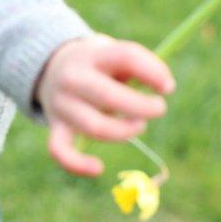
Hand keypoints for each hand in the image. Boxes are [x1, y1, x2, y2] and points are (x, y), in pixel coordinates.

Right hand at [33, 32, 175, 176]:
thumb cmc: (98, 64)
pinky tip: (98, 168)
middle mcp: (73, 78)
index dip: (153, 72)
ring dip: (124, 132)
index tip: (168, 87)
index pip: (125, 57)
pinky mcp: (56, 126)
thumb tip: (164, 86)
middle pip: (109, 96)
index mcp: (93, 54)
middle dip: (142, 107)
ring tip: (139, 126)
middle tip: (159, 108)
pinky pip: (60, 150)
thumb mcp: (114, 53)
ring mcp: (61, 103)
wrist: (52, 68)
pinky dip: (77, 164)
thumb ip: (138, 65)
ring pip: (94, 127)